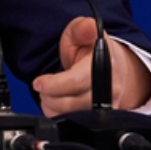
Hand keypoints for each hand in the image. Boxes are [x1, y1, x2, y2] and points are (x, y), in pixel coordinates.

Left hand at [31, 16, 150, 115]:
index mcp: (104, 65)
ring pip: (69, 116)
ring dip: (52, 105)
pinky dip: (59, 114)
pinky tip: (59, 101)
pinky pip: (72, 123)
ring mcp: (106, 106)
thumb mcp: (83, 32)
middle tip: (43, 85)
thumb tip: (88, 26)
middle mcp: (108, 89)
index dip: (54, 85)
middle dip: (49, 95)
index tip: (39, 82)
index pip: (77, 81)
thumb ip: (82, 27)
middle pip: (70, 103)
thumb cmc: (91, 51)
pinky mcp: (99, 119)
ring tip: (51, 91)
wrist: (112, 68)